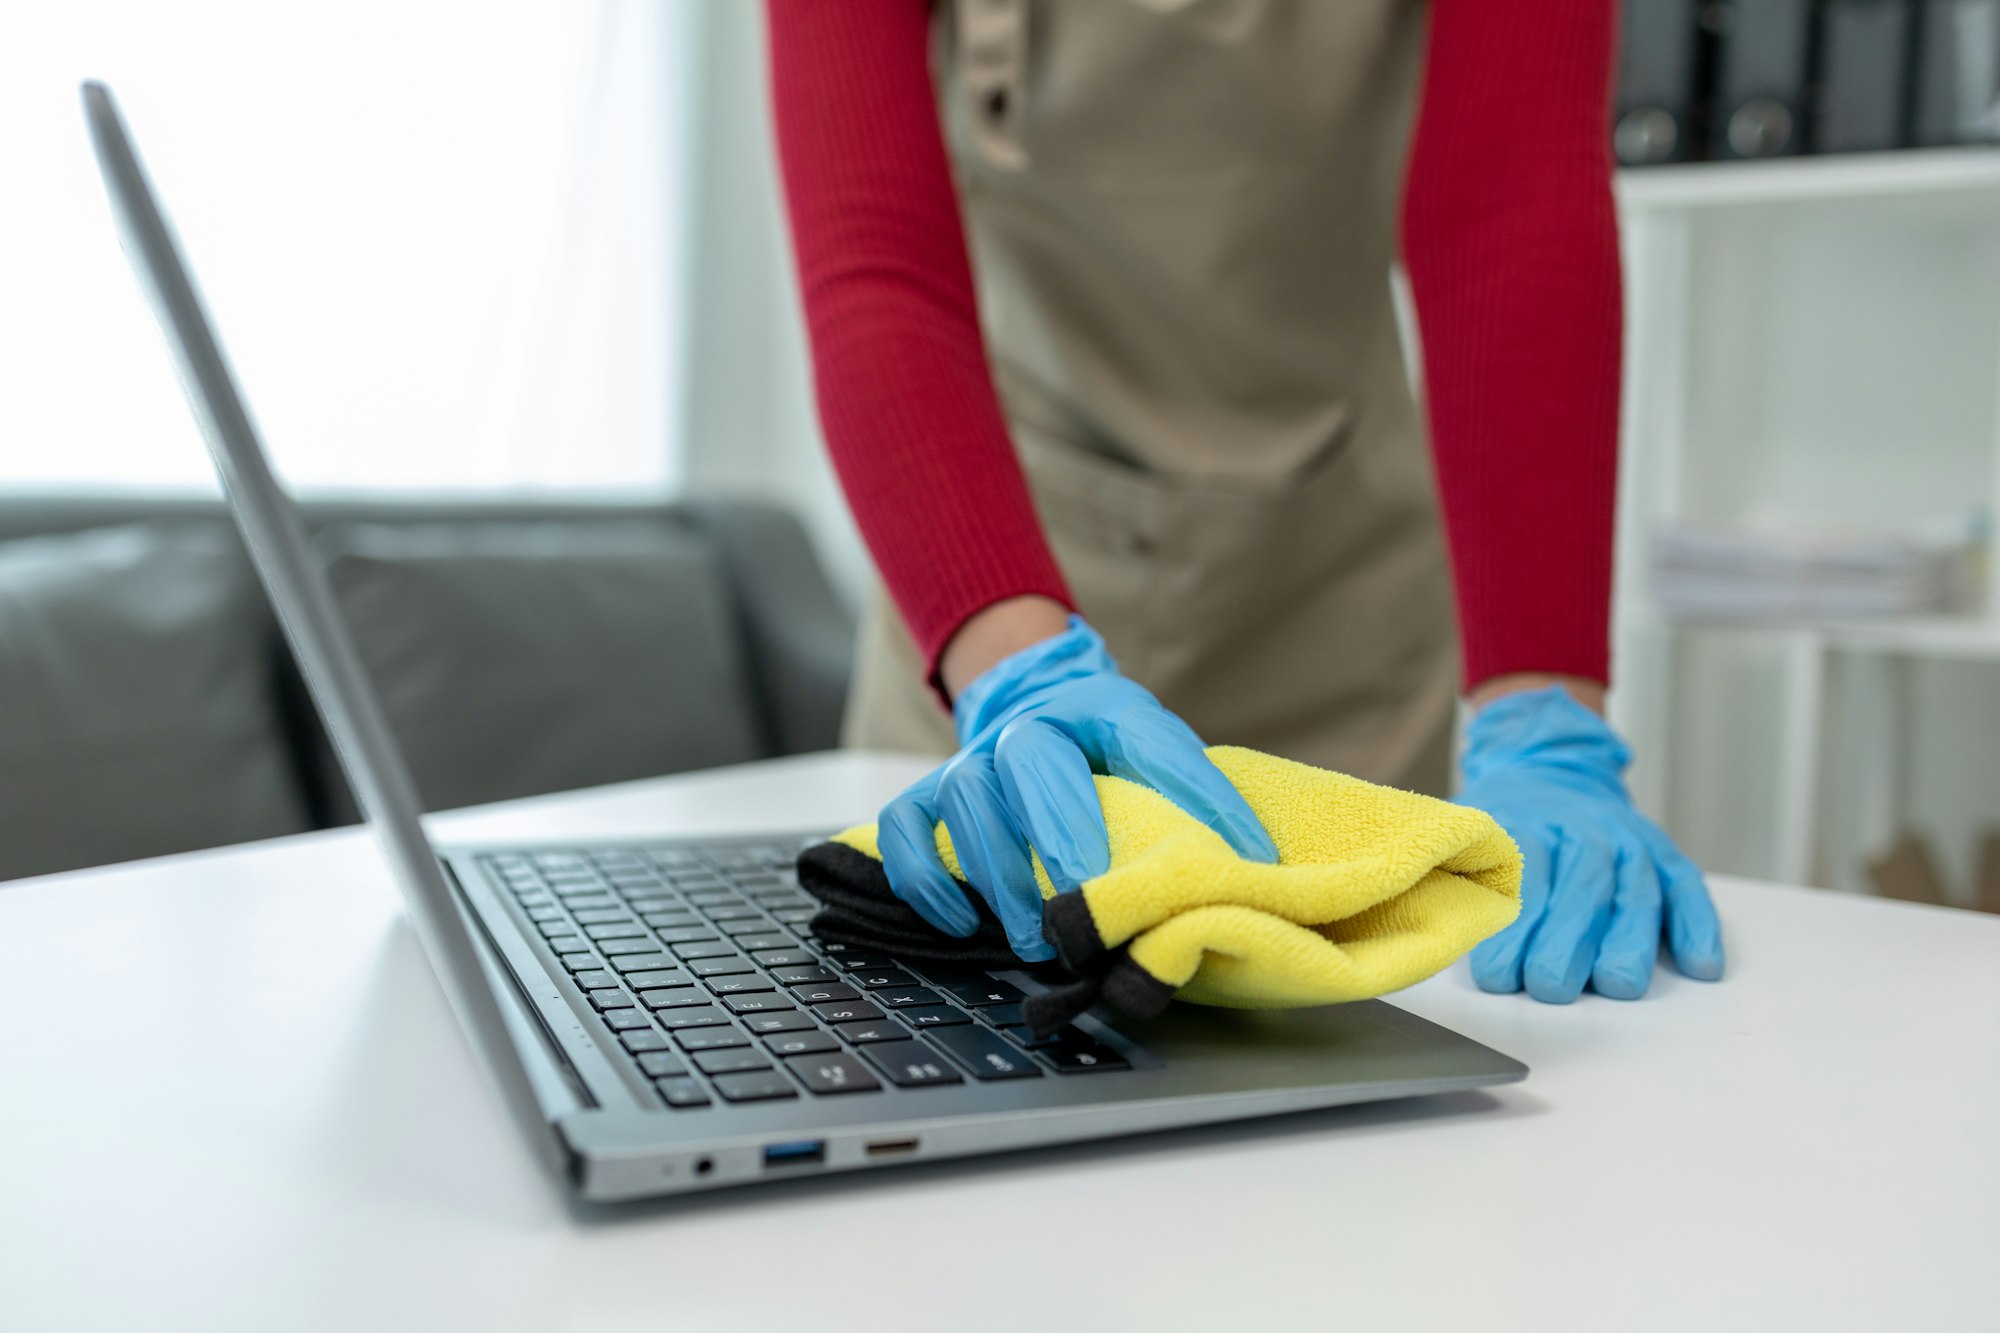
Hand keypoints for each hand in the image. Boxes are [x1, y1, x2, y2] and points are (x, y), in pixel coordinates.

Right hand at [880, 616, 1277, 959]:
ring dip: (998, 874)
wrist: (1031, 705)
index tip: (1200, 865)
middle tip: (1085, 908)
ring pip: (965, 801)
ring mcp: (967, 761)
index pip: (1139, 737)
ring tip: (1036, 938)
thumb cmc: (1105, 750)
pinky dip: (924, 877)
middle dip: (1059, 841)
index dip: (1181, 793)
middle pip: (1029, 766)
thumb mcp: (1159, 752)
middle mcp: (1023, 728)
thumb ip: (1197, 795)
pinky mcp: (924, 795)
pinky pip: (905, 828)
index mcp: (1096, 709)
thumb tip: (1254, 862)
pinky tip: (962, 922)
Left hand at [1453, 685, 1723, 1001]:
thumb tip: (1451, 934)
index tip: (1497, 974)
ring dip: (1630, 941)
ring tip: (1618, 984)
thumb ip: (1467, 878)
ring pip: (1635, 892)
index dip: (1513, 928)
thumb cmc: (1503, 822)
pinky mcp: (1663, 854)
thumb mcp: (1471, 833)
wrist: (1546, 766)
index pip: (1524, 878)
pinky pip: (1687, 888)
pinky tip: (1700, 966)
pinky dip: (1698, 925)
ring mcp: (1629, 842)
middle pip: (1582, 888)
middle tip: (1551, 986)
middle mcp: (1586, 832)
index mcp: (1530, 824)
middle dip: (1568, 941)